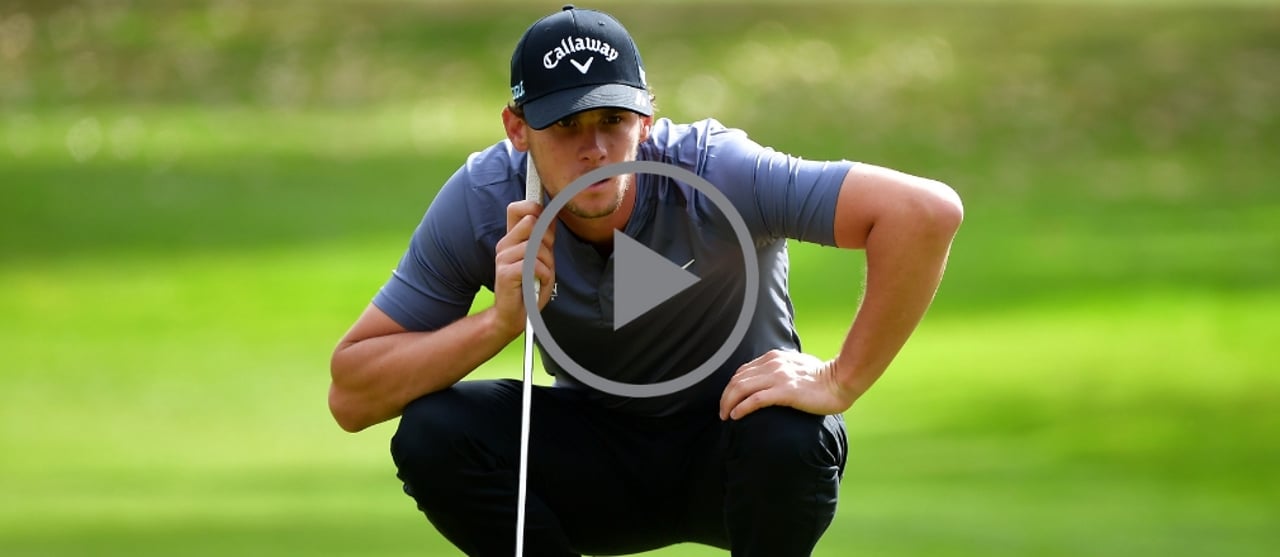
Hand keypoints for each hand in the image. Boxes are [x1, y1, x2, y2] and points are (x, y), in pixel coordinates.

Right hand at [493, 200, 554, 338]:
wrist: (514, 316)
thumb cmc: (529, 288)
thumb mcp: (542, 259)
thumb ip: (544, 239)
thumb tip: (551, 215)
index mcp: (512, 239)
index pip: (517, 208)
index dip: (534, 208)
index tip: (545, 218)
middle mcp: (505, 245)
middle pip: (532, 223)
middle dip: (547, 241)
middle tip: (544, 261)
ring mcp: (502, 258)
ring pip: (536, 246)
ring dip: (546, 264)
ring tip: (540, 277)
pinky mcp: (505, 272)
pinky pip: (534, 265)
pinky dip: (542, 276)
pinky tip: (536, 284)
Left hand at [718, 349, 854, 419]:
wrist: (842, 380)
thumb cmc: (822, 377)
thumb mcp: (797, 366)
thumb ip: (781, 369)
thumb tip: (770, 380)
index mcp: (774, 357)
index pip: (742, 371)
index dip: (731, 386)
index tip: (728, 400)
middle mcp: (773, 364)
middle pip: (737, 379)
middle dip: (725, 396)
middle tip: (722, 411)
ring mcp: (778, 377)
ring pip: (741, 388)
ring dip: (728, 403)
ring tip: (725, 416)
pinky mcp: (785, 392)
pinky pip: (755, 399)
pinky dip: (741, 408)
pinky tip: (736, 416)